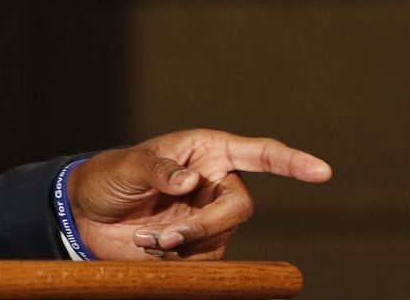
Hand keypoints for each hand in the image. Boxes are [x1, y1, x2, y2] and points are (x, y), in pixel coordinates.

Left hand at [69, 128, 330, 259]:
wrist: (86, 215)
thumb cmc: (107, 177)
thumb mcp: (127, 166)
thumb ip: (158, 169)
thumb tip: (192, 180)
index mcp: (206, 151)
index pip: (259, 154)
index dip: (292, 162)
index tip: (323, 172)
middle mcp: (215, 182)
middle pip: (239, 208)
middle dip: (205, 225)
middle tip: (167, 236)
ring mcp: (210, 215)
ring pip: (221, 237)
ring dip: (183, 243)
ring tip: (144, 237)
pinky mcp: (201, 245)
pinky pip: (207, 258)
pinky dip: (179, 258)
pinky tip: (150, 246)